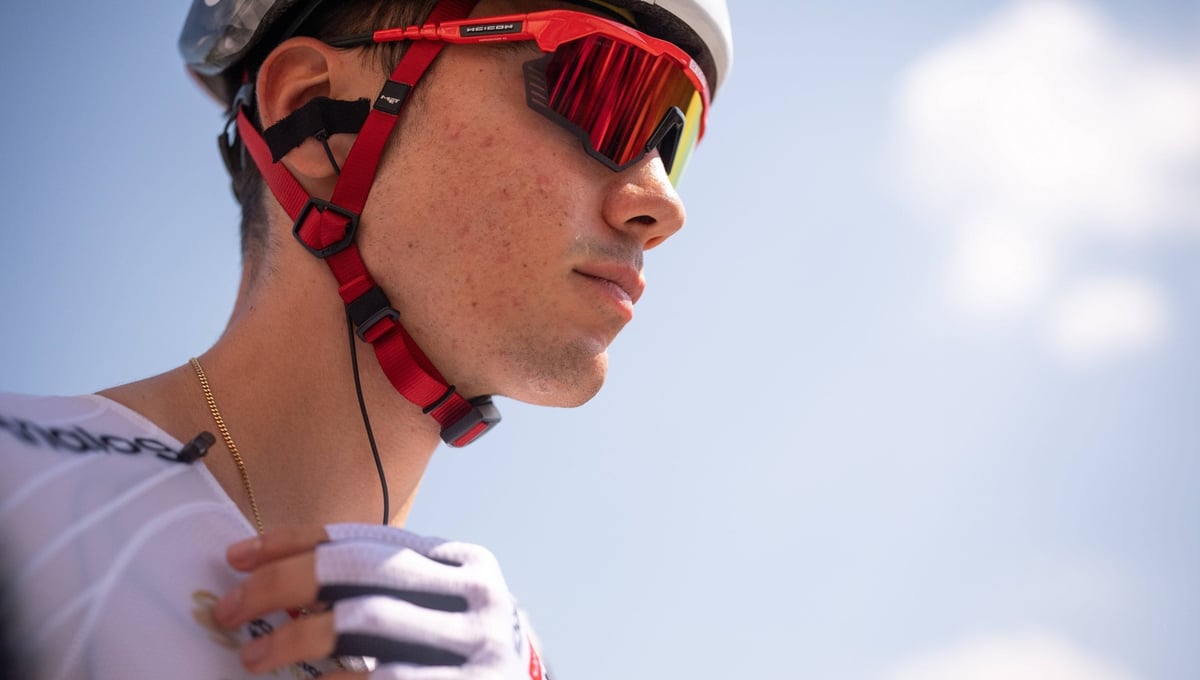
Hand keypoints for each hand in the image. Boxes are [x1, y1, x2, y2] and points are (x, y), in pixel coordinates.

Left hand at [212, 524, 546, 678]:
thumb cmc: (458, 658)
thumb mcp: (435, 609)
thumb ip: (384, 589)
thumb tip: (280, 580)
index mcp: (461, 561)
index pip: (365, 537)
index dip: (294, 541)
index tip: (238, 557)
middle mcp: (474, 593)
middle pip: (360, 567)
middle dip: (283, 581)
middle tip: (231, 608)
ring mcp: (474, 643)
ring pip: (365, 618)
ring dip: (295, 636)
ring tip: (254, 656)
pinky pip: (381, 677)